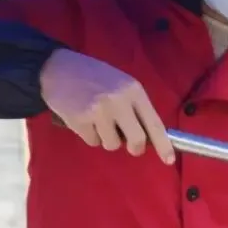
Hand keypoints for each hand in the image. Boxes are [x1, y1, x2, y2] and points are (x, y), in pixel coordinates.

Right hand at [39, 48, 174, 163]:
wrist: (58, 68)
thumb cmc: (94, 77)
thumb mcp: (122, 85)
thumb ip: (135, 107)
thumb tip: (149, 137)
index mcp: (134, 91)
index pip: (154, 123)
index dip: (163, 144)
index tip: (169, 159)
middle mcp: (119, 101)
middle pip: (137, 140)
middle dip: (134, 147)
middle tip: (128, 144)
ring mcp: (99, 111)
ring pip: (112, 144)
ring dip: (106, 138)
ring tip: (96, 119)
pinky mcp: (80, 120)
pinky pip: (92, 141)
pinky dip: (89, 135)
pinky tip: (83, 118)